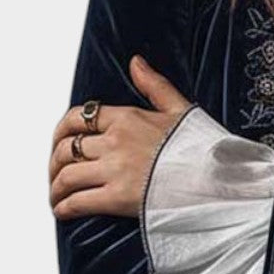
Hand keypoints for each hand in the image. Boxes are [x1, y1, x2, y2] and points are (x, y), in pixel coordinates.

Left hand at [48, 55, 191, 219]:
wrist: (218, 181)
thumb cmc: (204, 149)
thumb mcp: (181, 110)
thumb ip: (155, 86)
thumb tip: (136, 62)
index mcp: (127, 118)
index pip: (78, 118)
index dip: (61, 131)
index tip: (59, 143)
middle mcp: (115, 142)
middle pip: (67, 148)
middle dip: (55, 163)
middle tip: (56, 174)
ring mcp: (114, 170)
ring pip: (67, 175)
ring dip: (56, 188)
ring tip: (56, 197)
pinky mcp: (117, 198)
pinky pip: (78, 201)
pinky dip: (64, 207)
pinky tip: (62, 211)